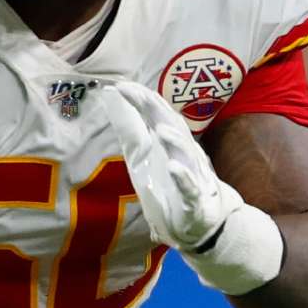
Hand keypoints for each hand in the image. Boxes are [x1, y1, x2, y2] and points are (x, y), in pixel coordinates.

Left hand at [101, 82, 241, 249]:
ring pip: (186, 155)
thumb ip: (129, 127)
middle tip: (138, 94)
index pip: (157, 115)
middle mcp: (182, 154)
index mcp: (168, 143)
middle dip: (157, 111)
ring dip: (175, 142)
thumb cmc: (167, 184)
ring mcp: (191, 176)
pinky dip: (183, 178)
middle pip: (173, 127)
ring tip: (159, 130)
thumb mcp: (142, 155)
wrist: (196, 223)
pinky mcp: (193, 201)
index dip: (143, 100)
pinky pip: (190, 189)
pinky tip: (173, 168)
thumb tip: (112, 96)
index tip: (122, 85)